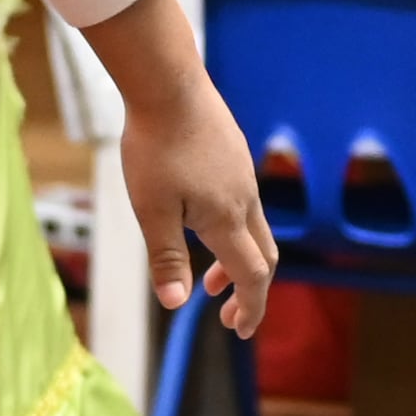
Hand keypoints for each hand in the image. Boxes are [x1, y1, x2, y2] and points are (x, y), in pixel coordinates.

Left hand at [78, 0, 271, 335]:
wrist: (167, 84)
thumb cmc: (154, 147)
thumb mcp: (151, 210)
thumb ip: (167, 257)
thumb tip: (175, 303)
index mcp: (227, 218)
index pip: (252, 276)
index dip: (251, 308)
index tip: (240, 332)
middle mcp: (245, 199)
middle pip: (263, 257)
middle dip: (250, 292)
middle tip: (226, 316)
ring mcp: (243, 176)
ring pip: (255, 230)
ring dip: (238, 262)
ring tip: (211, 280)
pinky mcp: (235, 157)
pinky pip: (246, 206)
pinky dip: (234, 233)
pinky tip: (202, 225)